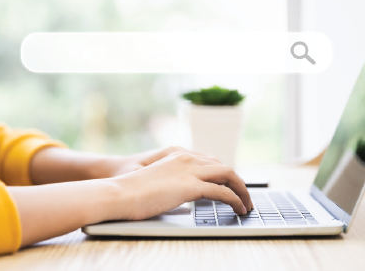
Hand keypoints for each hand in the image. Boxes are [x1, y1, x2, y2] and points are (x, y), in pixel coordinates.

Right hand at [12, 151, 250, 246]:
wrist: (117, 193)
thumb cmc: (130, 192)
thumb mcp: (155, 183)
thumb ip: (171, 184)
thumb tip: (182, 197)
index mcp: (177, 155)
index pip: (210, 160)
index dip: (223, 173)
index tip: (231, 185)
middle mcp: (187, 158)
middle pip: (223, 166)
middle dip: (237, 181)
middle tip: (244, 195)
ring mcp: (190, 170)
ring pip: (229, 175)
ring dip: (242, 190)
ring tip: (247, 204)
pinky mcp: (191, 186)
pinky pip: (223, 191)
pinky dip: (235, 200)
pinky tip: (239, 209)